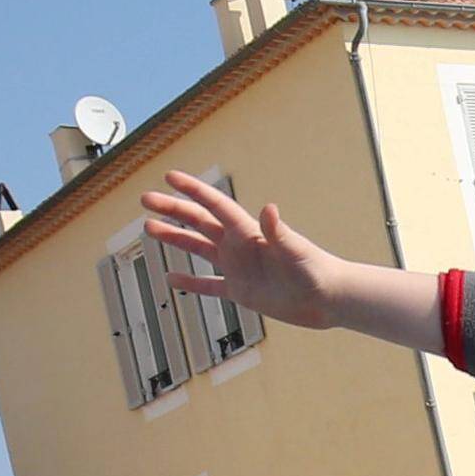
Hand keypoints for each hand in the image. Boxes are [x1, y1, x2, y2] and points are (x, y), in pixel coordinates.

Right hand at [140, 171, 339, 324]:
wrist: (328, 298)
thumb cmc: (316, 271)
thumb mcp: (296, 251)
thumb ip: (279, 231)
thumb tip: (269, 208)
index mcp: (249, 233)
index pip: (215, 206)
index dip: (192, 191)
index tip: (170, 177)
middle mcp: (239, 246)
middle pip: (199, 222)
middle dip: (173, 209)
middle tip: (146, 200)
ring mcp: (238, 267)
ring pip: (199, 249)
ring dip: (175, 239)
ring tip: (150, 228)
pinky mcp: (241, 290)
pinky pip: (209, 285)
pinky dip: (191, 283)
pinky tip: (172, 279)